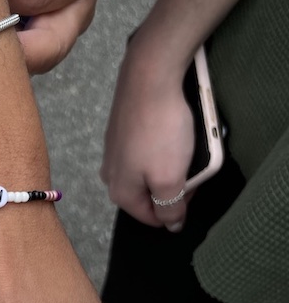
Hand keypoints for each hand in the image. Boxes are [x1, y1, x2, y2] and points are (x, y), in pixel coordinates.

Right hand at [100, 31, 195, 228]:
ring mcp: (113, 151)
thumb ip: (171, 207)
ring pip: (147, 171)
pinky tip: (169, 130)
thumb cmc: (160, 131)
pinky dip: (159, 145)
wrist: (149, 77)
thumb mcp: (170, 178)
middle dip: (172, 184)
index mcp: (120, 193)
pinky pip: (144, 150)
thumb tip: (171, 225)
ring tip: (182, 145)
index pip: (152, 218)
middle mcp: (110, 175)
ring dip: (167, 164)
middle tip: (190, 164)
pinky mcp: (120, 130)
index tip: (192, 184)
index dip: (178, 207)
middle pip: (148, 194)